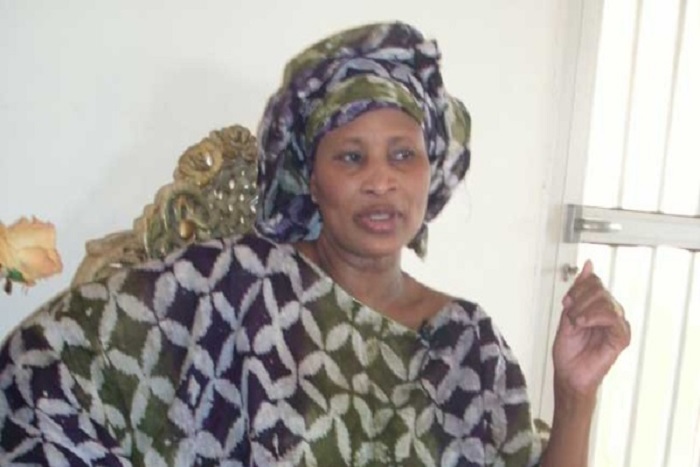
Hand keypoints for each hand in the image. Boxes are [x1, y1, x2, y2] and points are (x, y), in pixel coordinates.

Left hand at [552, 260, 630, 397]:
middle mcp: (611, 313)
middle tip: (570, 316)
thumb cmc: (568, 350)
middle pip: (599, 288)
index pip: (594, 281)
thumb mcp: (568, 314)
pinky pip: (613, 316)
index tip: (565, 303)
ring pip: (605, 300)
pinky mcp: (622, 337)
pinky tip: (582, 325)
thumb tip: (589, 264)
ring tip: (576, 324)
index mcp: (599, 307)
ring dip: (583, 309)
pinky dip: (593, 317)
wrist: (568, 375)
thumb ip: (578, 291)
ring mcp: (618, 325)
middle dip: (578, 299)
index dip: (577, 288)